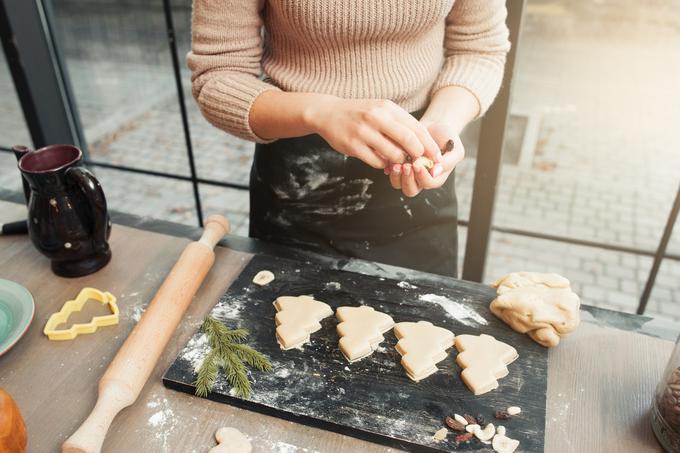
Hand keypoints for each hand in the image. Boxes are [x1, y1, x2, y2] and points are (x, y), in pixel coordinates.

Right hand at [304, 97, 441, 169]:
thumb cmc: (361, 113)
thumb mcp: (381, 110)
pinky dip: (383, 165)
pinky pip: (377, 162)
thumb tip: (423, 144)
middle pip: (408, 140)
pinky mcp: (353, 146)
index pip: (416, 128)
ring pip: (393, 154)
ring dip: (399, 161)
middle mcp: (376, 117)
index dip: (429, 145)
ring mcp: (364, 132)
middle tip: (422, 163)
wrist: (328, 113)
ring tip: (398, 161)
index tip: (437, 157)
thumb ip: (400, 124)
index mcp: (387, 108)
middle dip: (419, 155)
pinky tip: (381, 160)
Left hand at [386, 121, 464, 196]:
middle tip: (406, 166)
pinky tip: (390, 160)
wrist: (435, 126)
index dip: (422, 177)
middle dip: (407, 180)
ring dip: (396, 176)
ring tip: (397, 164)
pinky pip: (390, 172)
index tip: (418, 165)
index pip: (428, 184)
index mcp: (436, 177)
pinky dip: (389, 168)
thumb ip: (448, 162)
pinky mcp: (398, 164)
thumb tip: (436, 172)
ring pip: (398, 184)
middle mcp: (421, 178)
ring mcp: (409, 173)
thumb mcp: (455, 149)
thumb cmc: (447, 138)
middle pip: (411, 190)